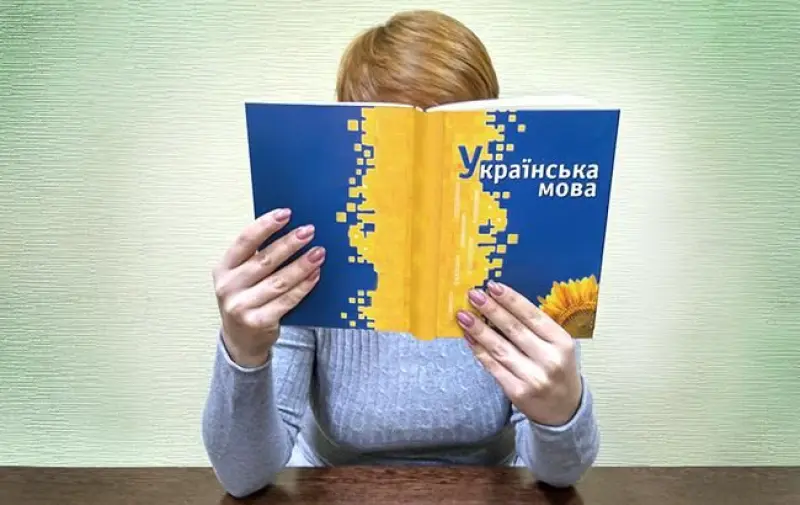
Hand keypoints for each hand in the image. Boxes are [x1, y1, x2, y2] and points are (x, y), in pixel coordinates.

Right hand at [212, 208, 324, 366]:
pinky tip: (315, 275)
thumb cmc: (246, 299)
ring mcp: (241, 307)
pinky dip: (303, 287)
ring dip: (302, 265)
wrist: (241, 340)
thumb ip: (258, 256)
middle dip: (289, 243)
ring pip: (279, 281)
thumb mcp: (242, 277)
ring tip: (319, 252)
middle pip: (264, 260)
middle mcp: (228, 287)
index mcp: (223, 268)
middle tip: (309, 230)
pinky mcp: (258, 322)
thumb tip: (291, 230)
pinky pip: (286, 301)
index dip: (265, 225)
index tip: (285, 213)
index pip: (244, 241)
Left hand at [456, 281, 582, 426]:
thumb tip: (502, 303)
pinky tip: (469, 337)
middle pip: (514, 330)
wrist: (565, 410)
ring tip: (464, 315)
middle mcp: (549, 360)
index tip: (493, 286)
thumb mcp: (558, 346)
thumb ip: (537, 328)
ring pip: (500, 348)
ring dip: (479, 330)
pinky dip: (479, 350)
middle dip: (491, 310)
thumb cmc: (559, 370)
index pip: (533, 316)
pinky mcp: (517, 392)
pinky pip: (493, 366)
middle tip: (473, 295)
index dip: (511, 300)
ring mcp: (533, 378)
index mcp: (562, 343)